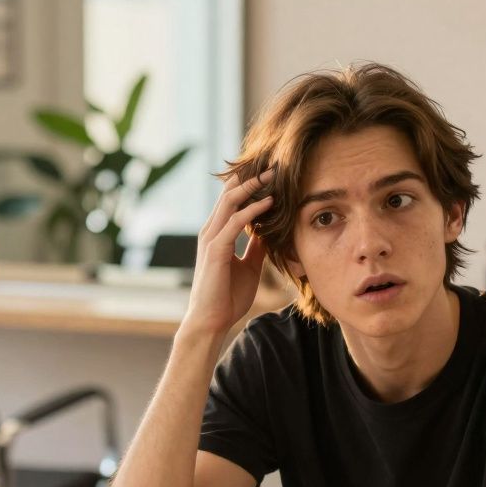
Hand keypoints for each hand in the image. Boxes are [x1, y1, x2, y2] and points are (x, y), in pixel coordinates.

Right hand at [179, 169, 275, 338]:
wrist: (212, 321)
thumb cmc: (227, 297)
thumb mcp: (249, 267)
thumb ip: (255, 247)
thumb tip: (267, 232)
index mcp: (217, 234)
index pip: (231, 201)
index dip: (248, 185)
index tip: (270, 175)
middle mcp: (211, 231)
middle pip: (229, 194)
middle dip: (251, 179)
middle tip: (274, 166)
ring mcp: (211, 239)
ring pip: (230, 202)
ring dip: (252, 187)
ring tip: (272, 175)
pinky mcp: (216, 250)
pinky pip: (235, 223)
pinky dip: (252, 210)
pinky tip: (268, 202)